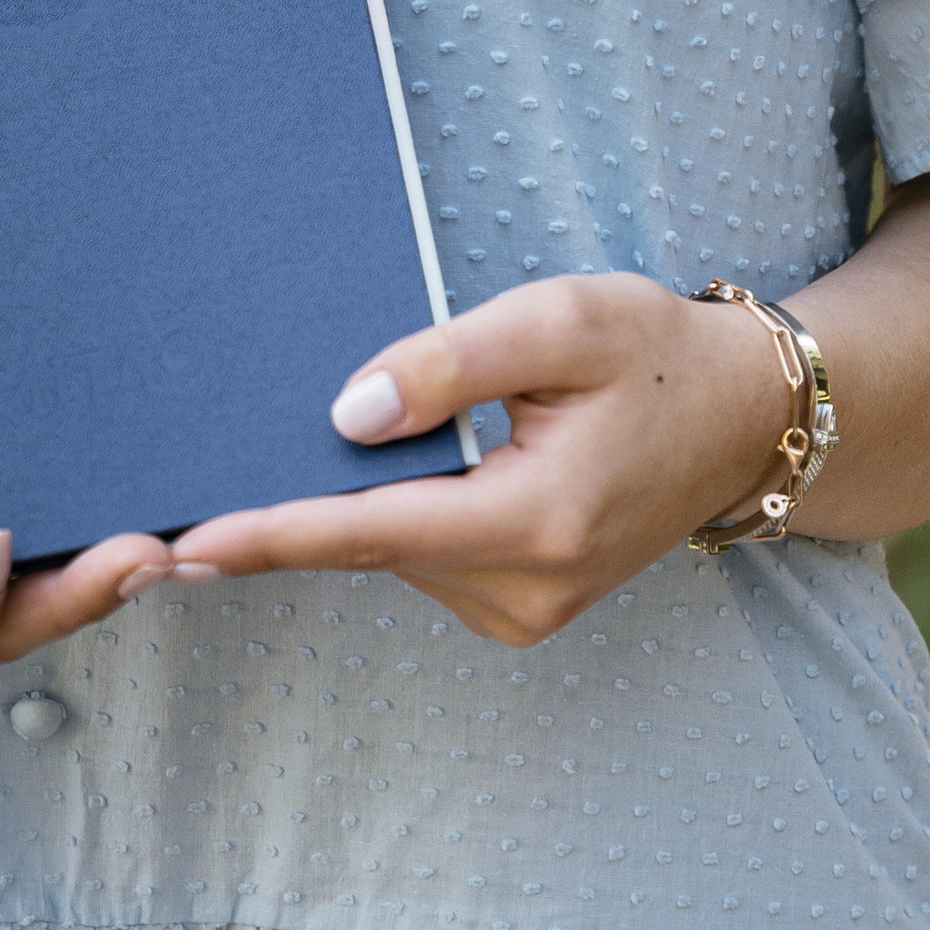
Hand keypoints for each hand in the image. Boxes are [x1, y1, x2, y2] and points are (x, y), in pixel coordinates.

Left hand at [167, 273, 803, 645]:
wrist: (744, 416)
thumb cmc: (656, 352)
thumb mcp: (559, 321)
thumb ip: (449, 363)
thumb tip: (347, 413)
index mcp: (539, 518)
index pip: (373, 530)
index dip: (272, 535)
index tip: (184, 546)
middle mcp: (529, 586)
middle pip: (372, 542)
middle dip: (293, 503)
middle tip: (207, 451)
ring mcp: (527, 609)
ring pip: (393, 551)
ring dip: (348, 502)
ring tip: (337, 427)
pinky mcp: (523, 606)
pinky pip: (424, 557)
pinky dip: (391, 515)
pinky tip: (392, 463)